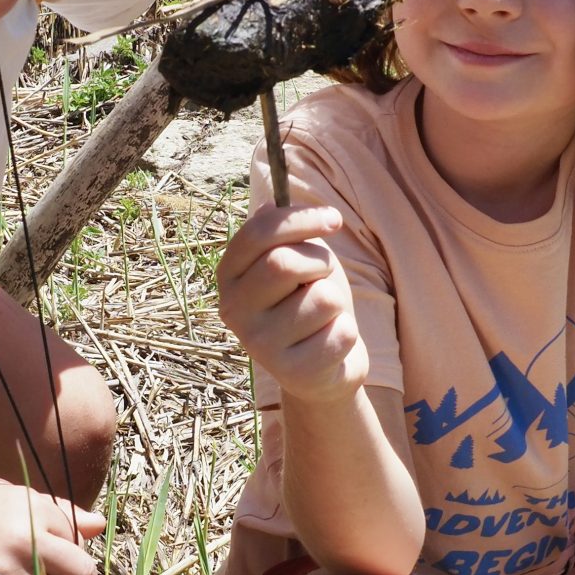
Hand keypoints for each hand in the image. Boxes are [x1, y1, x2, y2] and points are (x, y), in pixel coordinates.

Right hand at [218, 202, 368, 404]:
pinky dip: (346, 332)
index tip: (334, 219)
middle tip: (324, 274)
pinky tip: (329, 341)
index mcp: (228, 275)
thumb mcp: (295, 261)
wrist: (321, 366)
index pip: (258, 233)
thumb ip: (281, 234)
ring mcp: (259, 345)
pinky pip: (340, 333)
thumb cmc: (307, 301)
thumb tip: (272, 202)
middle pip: (282, 264)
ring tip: (323, 314)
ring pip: (321, 299)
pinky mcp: (291, 372)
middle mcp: (233, 311)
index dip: (300, 219)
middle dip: (319, 262)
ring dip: (336, 300)